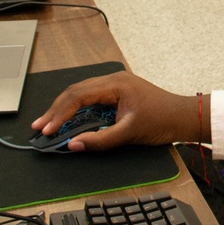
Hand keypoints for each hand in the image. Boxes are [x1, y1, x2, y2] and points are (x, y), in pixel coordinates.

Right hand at [31, 72, 200, 151]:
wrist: (184, 117)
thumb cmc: (163, 120)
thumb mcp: (129, 133)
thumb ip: (100, 140)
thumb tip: (74, 144)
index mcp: (115, 84)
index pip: (78, 96)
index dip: (59, 113)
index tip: (47, 128)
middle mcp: (113, 80)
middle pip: (75, 93)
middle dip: (56, 111)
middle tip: (39, 127)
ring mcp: (114, 86)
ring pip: (81, 95)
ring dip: (64, 110)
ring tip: (48, 125)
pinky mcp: (116, 94)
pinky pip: (91, 100)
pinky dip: (77, 111)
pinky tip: (67, 121)